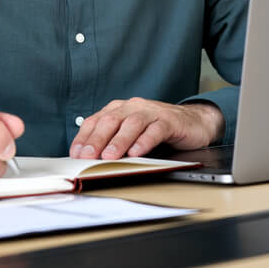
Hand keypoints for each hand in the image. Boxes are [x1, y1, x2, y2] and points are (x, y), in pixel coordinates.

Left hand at [68, 98, 223, 159]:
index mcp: (119, 109)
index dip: (84, 138)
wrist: (193, 122)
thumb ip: (113, 142)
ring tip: (109, 156)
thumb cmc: (157, 129)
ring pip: (132, 124)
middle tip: (87, 157)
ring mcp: (151, 112)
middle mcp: (133, 107)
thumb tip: (90, 160)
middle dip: (97, 140)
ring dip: (119, 141)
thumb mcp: (131, 134)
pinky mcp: (169, 121)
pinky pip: (155, 130)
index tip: (75, 154)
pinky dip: (144, 141)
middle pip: (111, 121)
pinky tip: (137, 152)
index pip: (96, 121)